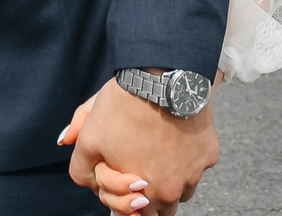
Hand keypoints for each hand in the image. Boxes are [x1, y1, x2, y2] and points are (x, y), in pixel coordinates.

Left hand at [58, 78, 217, 212]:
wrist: (161, 77)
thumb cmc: (124, 107)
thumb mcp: (89, 136)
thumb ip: (79, 164)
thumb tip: (72, 164)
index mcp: (143, 195)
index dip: (126, 201)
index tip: (123, 180)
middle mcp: (172, 191)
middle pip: (163, 209)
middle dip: (152, 197)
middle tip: (141, 172)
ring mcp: (194, 173)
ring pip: (183, 190)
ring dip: (172, 180)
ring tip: (158, 154)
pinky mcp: (209, 154)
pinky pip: (199, 166)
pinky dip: (188, 158)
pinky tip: (175, 137)